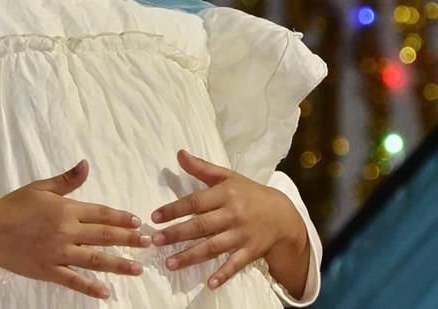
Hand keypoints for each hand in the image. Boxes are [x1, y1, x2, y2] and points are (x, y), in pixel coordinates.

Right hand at [0, 159, 149, 300]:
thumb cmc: (14, 206)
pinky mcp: (48, 270)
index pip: (101, 214)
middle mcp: (67, 231)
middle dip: (129, 239)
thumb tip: (86, 164)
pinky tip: (106, 292)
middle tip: (149, 242)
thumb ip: (67, 180)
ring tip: (138, 268)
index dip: (122, 218)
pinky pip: (73, 280)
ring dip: (119, 264)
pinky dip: (90, 287)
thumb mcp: (41, 188)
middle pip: (104, 236)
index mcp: (67, 209)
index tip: (138, 222)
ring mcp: (58, 252)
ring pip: (95, 259)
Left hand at [150, 149, 305, 291]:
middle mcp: (233, 214)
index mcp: (226, 194)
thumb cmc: (248, 193)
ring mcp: (242, 234)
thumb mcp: (228, 177)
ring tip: (169, 263)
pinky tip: (209, 283)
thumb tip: (179, 153)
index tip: (155, 217)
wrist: (282, 214)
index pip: (196, 201)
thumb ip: (202, 168)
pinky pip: (235, 264)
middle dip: (177, 234)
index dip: (174, 209)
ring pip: (213, 246)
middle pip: (201, 225)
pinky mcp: (251, 251)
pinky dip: (224, 274)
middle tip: (155, 241)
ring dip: (191, 256)